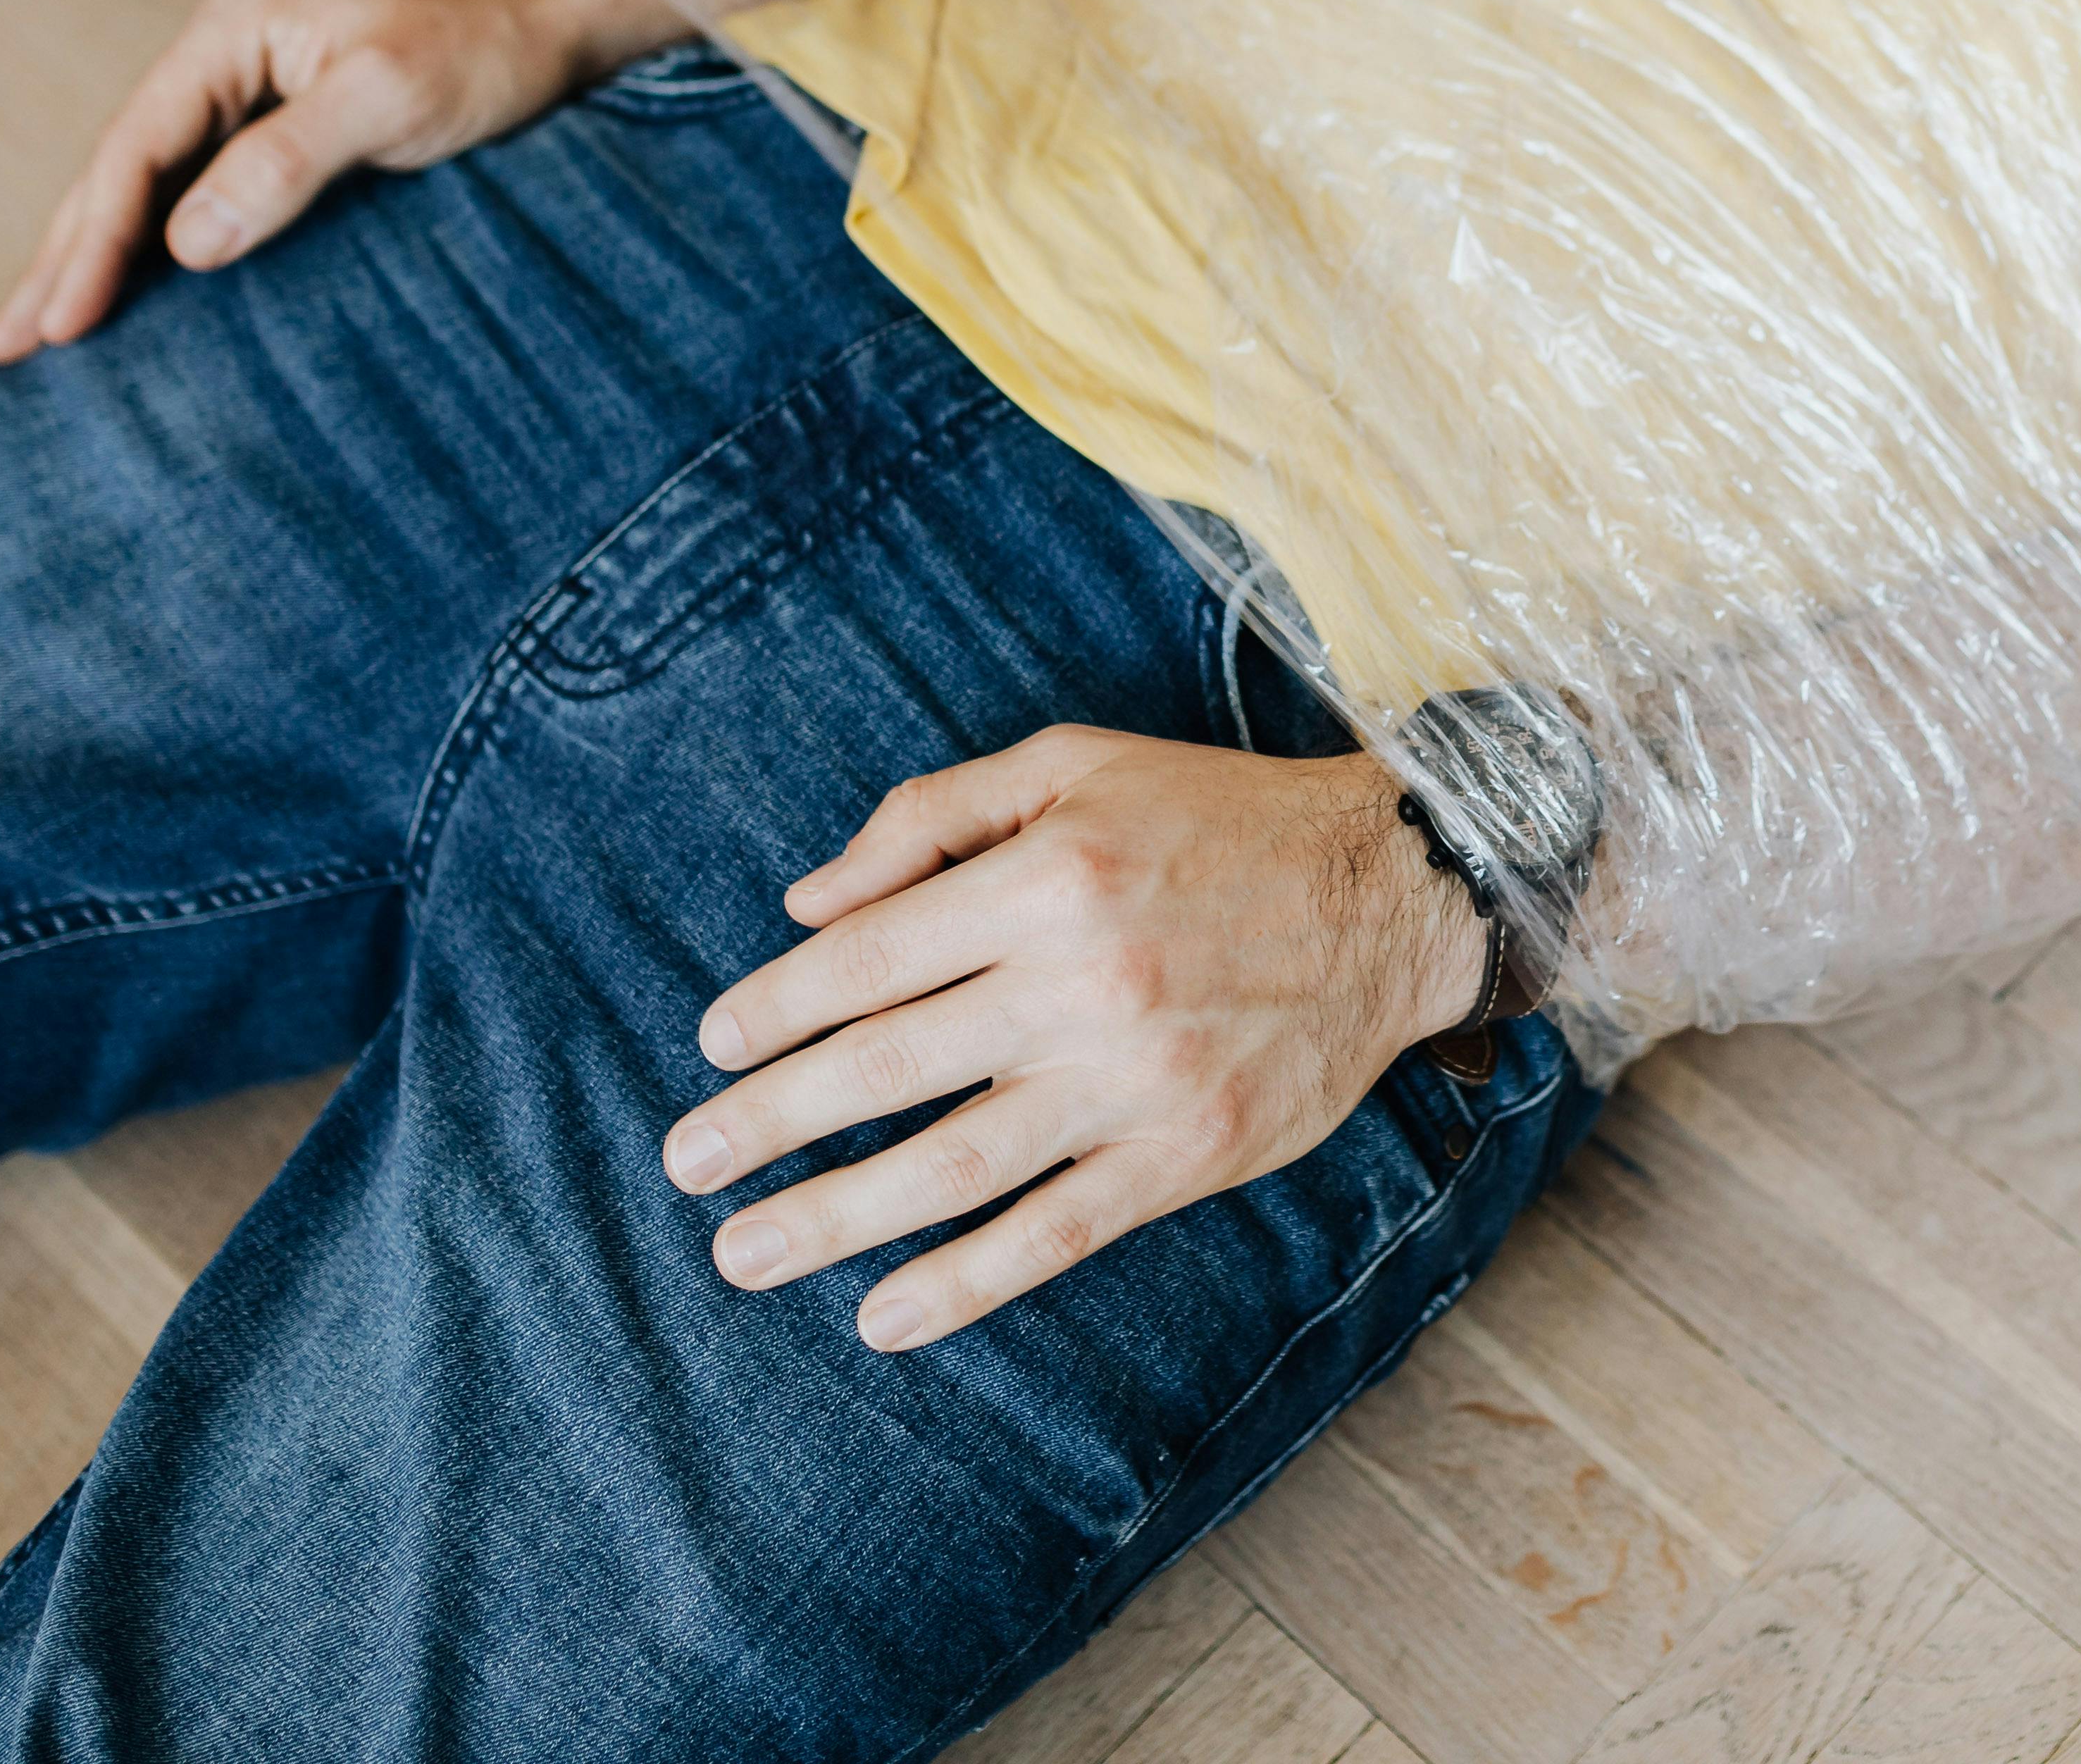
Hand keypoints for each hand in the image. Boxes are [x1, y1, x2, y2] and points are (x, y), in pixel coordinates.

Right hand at [0, 0, 685, 360]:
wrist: (552, 25)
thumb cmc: (481, 49)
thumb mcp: (390, 99)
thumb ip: (287, 162)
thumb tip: (184, 244)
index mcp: (231, 29)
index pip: (136, 146)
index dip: (92, 237)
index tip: (63, 321)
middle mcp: (225, 54)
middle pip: (121, 167)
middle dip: (62, 256)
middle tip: (4, 347)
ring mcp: (251, 90)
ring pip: (151, 184)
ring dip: (95, 256)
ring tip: (38, 335)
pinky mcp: (284, 128)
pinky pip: (199, 192)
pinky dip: (158, 246)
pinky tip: (133, 294)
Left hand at [662, 728, 1492, 1349]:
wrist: (1395, 892)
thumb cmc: (1216, 818)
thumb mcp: (1074, 766)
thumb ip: (931, 817)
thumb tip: (806, 903)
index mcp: (1047, 876)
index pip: (869, 959)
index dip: (775, 1009)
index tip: (715, 1048)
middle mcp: (1082, 980)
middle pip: (886, 1069)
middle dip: (768, 1122)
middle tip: (685, 1161)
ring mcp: (1134, 1079)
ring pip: (950, 1167)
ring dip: (831, 1218)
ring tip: (742, 1250)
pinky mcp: (1185, 1153)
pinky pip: (1054, 1233)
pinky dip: (962, 1283)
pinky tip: (884, 1314)